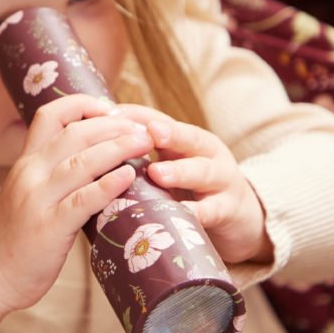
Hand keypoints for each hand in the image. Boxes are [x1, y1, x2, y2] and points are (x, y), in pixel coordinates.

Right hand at [0, 94, 152, 312]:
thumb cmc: (14, 238)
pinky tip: (129, 177)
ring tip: (145, 144)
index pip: (51, 115)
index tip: (112, 110)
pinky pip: (82, 200)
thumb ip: (52, 175)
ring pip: (82, 161)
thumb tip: (96, 162)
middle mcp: (30, 174)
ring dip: (118, 148)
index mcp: (26, 162)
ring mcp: (38, 200)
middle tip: (144, 129)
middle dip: (114, 126)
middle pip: (75, 133)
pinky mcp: (48, 228)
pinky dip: (108, 185)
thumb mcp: (27, 194)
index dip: (83, 105)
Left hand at [114, 103, 271, 265]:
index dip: (137, 117)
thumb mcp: (173, 165)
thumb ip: (143, 155)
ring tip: (157, 173)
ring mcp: (221, 180)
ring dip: (180, 171)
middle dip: (167, 133)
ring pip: (203, 171)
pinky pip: (212, 210)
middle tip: (146, 133)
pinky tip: (182, 214)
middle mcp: (207, 153)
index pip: (160, 120)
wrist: (241, 217)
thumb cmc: (195, 189)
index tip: (110, 115)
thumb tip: (92, 144)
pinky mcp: (229, 209)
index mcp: (187, 139)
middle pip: (187, 138)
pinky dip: (197, 212)